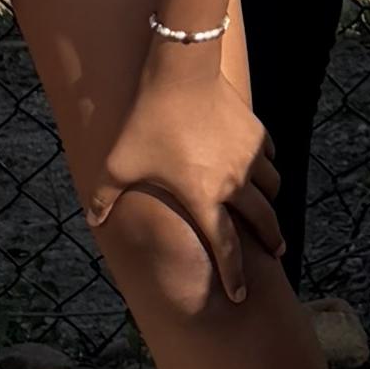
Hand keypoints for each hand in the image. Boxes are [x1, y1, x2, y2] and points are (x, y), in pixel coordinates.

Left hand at [95, 77, 287, 308]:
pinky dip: (267, 166)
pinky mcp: (257, 133)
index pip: (226, 248)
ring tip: (269, 209)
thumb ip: (104, 197)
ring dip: (271, 202)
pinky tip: (261, 166)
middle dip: (271, 240)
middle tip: (277, 253)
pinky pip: (269, 156)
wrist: (181, 73)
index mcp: (204, 199)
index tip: (242, 295)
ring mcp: (250, 157)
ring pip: (272, 188)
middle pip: (263, 221)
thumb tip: (92, 221)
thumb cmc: (148, 121)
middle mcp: (234, 183)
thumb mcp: (119, 163)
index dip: (234, 275)